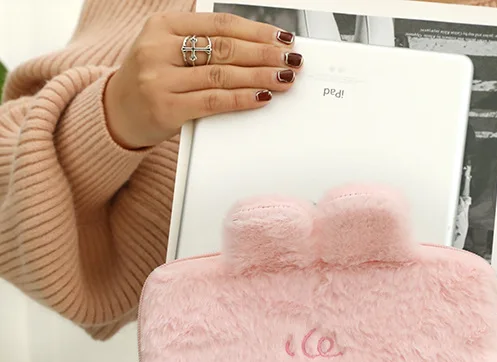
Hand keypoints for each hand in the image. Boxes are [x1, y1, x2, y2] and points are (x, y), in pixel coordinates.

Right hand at [104, 12, 302, 149]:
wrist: (117, 112)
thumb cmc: (153, 80)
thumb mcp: (168, 50)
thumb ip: (202, 44)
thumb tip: (256, 46)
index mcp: (163, 25)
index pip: (219, 24)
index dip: (255, 30)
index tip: (282, 38)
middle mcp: (158, 47)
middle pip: (224, 48)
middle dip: (264, 54)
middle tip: (291, 60)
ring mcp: (160, 78)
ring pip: (222, 75)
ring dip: (259, 76)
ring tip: (284, 78)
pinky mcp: (166, 107)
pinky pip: (214, 101)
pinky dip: (242, 99)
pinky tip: (262, 97)